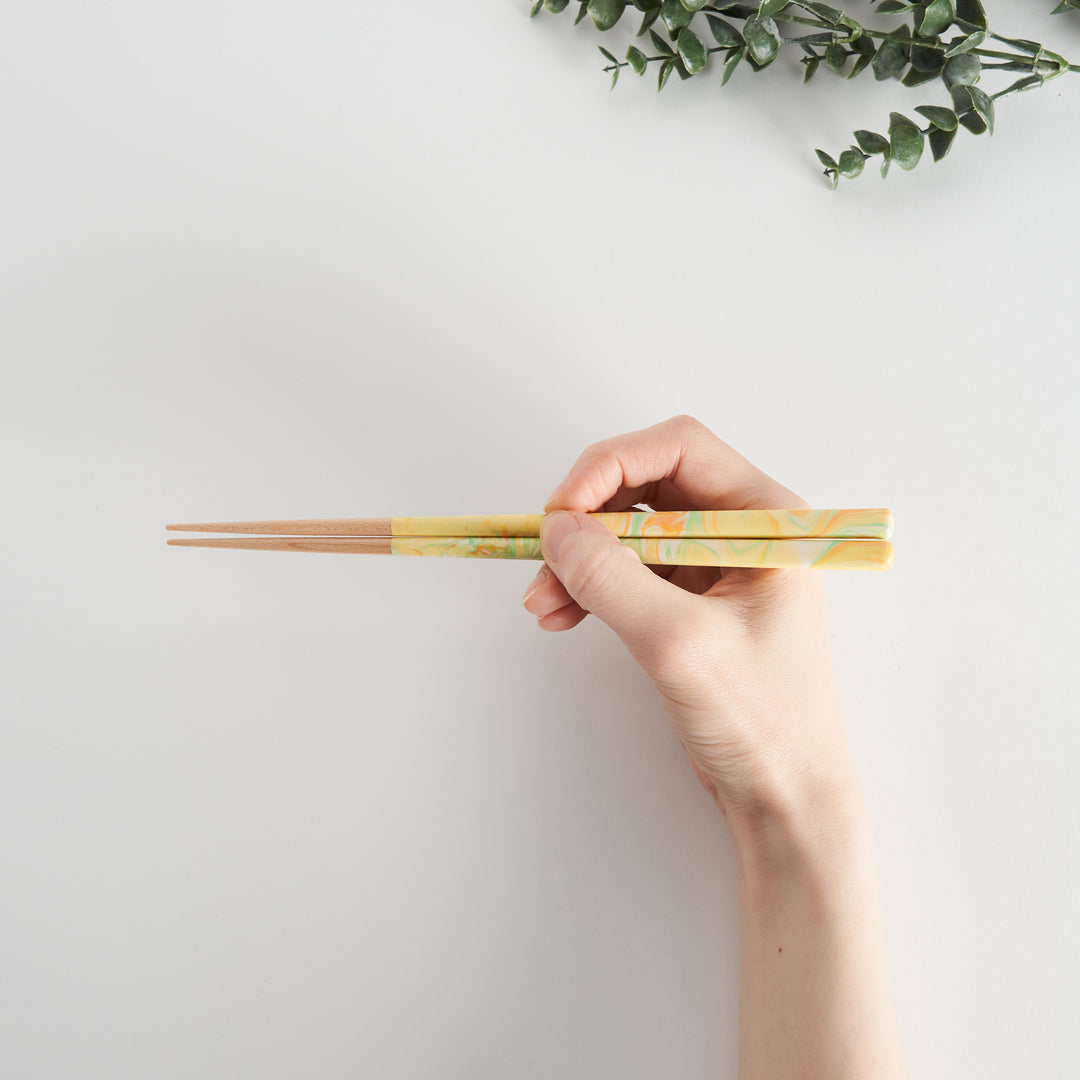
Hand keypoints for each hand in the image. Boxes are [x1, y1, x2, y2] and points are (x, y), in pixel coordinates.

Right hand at [522, 415, 856, 824]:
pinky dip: (589, 586)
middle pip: (646, 483)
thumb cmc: (762, 720)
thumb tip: (556, 529)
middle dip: (589, 516)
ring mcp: (712, 566)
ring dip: (580, 557)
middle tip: (545, 551)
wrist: (783, 797)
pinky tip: (560, 614)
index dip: (611, 464)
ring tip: (542, 601)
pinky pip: (628, 571)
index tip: (563, 508)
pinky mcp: (688, 601)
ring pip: (629, 530)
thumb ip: (612, 579)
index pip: (679, 447)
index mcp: (765, 519)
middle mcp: (739, 530)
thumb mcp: (678, 642)